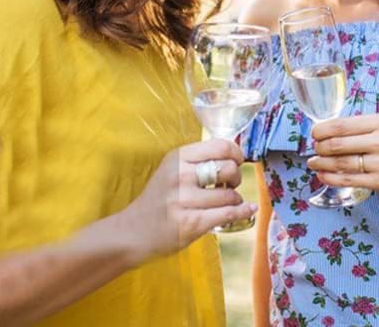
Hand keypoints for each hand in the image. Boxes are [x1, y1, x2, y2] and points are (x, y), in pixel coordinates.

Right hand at [117, 137, 256, 261]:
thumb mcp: (172, 170)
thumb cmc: (158, 199)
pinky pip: (227, 214)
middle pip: (228, 169)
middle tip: (230, 185)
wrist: (131, 232)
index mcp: (178, 157)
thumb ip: (198, 161)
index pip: (220, 146)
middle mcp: (181, 175)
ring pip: (229, 195)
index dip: (236, 153)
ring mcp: (184, 200)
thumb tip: (234, 157)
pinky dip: (242, 212)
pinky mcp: (189, 224)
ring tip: (228, 202)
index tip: (238, 161)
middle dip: (236, 177)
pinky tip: (247, 210)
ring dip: (236, 199)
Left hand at [308, 114, 378, 201]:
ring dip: (321, 163)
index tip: (314, 132)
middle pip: (338, 145)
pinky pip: (348, 180)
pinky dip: (331, 177)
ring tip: (313, 162)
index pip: (341, 125)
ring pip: (341, 163)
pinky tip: (323, 174)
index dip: (322, 130)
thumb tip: (326, 131)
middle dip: (319, 147)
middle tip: (313, 147)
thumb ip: (360, 127)